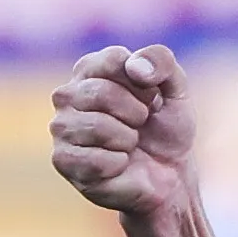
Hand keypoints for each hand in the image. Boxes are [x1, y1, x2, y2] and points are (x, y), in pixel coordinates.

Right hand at [51, 44, 197, 216]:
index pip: (113, 60)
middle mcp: (67, 95)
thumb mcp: (176, 90)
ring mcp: (61, 128)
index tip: (150, 100)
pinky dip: (119, 164)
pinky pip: (96, 159)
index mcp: (90, 70)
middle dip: (136, 114)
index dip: (143, 85)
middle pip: (101, 92)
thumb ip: (162, 62)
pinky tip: (119, 165)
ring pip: (97, 126)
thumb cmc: (165, 130)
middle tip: (141, 126)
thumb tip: (134, 67)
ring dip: (127, 139)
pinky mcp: (63, 161)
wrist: (170, 176)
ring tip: (129, 145)